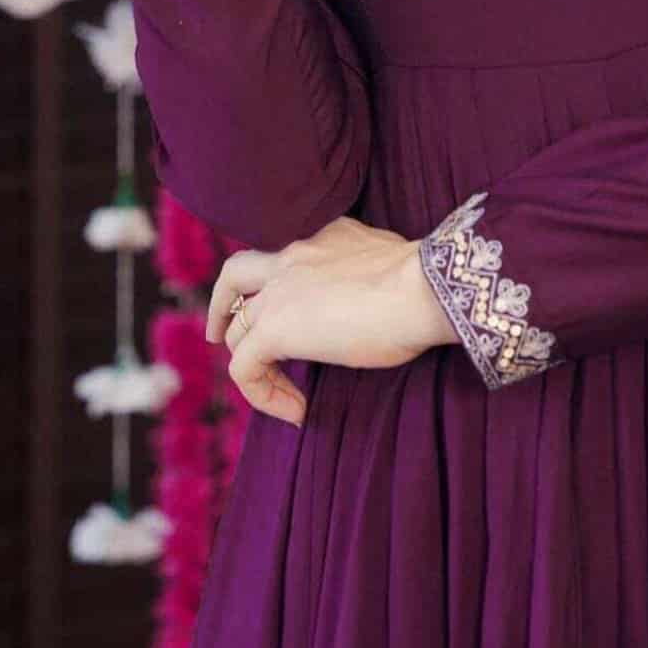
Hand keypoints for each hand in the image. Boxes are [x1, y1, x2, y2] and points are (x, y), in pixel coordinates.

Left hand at [205, 215, 460, 425]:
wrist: (423, 289)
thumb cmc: (424, 283)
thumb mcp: (391, 263)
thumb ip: (372, 273)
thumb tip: (384, 297)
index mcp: (325, 235)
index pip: (282, 255)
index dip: (274, 284)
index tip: (289, 313)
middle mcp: (295, 254)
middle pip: (236, 275)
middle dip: (224, 307)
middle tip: (222, 334)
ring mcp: (280, 291)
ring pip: (237, 328)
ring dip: (251, 362)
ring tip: (281, 395)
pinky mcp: (276, 329)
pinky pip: (244, 368)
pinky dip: (262, 395)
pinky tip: (296, 411)